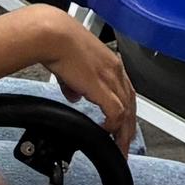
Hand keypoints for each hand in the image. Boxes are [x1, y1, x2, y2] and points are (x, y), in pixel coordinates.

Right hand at [23, 10, 140, 154]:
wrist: (53, 35)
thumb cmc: (58, 42)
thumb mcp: (70, 67)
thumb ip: (75, 84)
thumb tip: (75, 95)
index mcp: (110, 63)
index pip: (126, 92)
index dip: (126, 112)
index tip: (122, 127)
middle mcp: (115, 70)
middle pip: (131, 105)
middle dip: (129, 128)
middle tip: (124, 146)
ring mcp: (110, 78)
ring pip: (127, 112)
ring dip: (123, 133)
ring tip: (119, 149)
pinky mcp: (102, 86)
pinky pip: (116, 113)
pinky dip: (112, 125)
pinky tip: (105, 133)